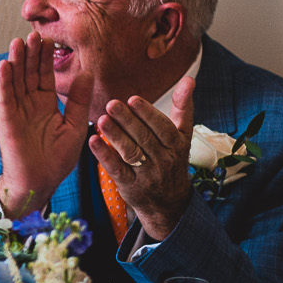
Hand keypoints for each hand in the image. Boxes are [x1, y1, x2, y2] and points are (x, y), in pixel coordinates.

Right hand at [0, 35, 90, 216]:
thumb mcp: (76, 125)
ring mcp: (16, 109)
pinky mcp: (6, 118)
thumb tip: (88, 73)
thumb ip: (80, 100)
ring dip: (16, 61)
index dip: (46, 59)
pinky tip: (6, 65)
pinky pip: (5, 96)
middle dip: (31, 54)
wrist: (40, 182)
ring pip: (15, 80)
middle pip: (28, 73)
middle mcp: (29, 103)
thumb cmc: (57, 159)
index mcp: (46, 104)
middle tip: (34, 34)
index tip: (49, 40)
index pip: (45, 76)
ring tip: (18, 42)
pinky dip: (5, 81)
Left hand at [93, 76, 195, 241]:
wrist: (169, 202)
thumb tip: (189, 79)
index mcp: (177, 145)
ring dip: (115, 136)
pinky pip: (116, 169)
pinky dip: (104, 155)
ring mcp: (147, 174)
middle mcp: (163, 160)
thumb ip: (183, 107)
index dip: (148, 114)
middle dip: (127, 121)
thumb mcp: (183, 135)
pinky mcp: (130, 185)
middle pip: (144, 139)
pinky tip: (92, 141)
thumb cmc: (172, 159)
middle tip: (111, 104)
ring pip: (131, 153)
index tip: (133, 99)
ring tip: (101, 120)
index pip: (163, 128)